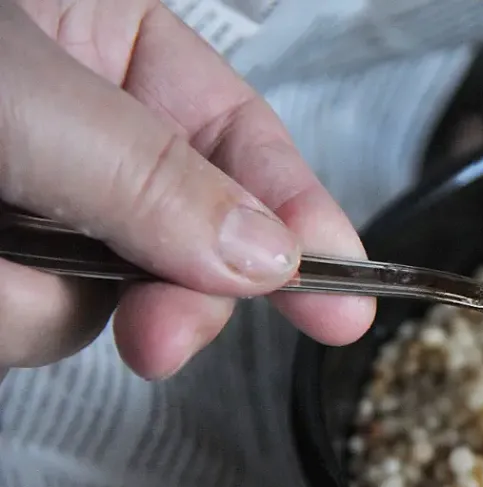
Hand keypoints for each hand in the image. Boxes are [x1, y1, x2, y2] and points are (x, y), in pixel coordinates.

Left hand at [0, 0, 375, 380]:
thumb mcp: (26, 97)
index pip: (243, 138)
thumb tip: (266, 255)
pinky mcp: (7, 266)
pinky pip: (39, 320)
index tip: (344, 297)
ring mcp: (41, 206)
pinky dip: (6, 312)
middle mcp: (88, 132)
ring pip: (108, 295)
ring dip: (46, 298)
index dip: (300, 218)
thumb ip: (148, 176)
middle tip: (162, 339)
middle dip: (172, 292)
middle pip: (189, 237)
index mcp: (115, 45)